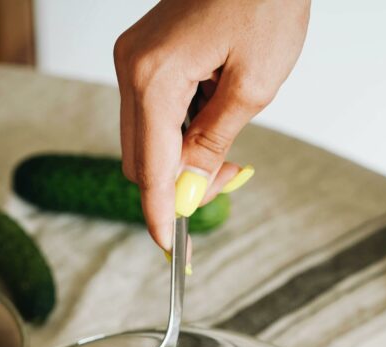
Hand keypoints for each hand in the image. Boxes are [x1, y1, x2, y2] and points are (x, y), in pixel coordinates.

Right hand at [114, 0, 309, 248]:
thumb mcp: (252, 86)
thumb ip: (212, 145)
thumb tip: (187, 192)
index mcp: (154, 78)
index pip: (151, 171)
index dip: (162, 216)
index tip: (172, 251)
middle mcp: (133, 69)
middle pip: (140, 162)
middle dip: (179, 188)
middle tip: (226, 184)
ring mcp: (134, 60)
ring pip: (145, 142)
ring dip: (181, 162)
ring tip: (228, 153)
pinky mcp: (144, 56)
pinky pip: (152, 115)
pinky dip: (179, 135)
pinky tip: (214, 122)